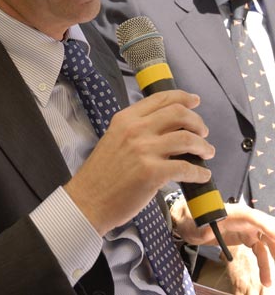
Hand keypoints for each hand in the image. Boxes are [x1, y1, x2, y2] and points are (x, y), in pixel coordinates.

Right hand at [64, 90, 213, 234]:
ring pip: (187, 139)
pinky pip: (186, 168)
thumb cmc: (101, 173)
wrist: (88, 200)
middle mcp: (136, 129)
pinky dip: (199, 172)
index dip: (183, 97)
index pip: (161, 98)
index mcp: (126, 118)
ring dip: (203, 146)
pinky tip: (202, 176)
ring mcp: (144, 150)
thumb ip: (137, 129)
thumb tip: (166, 127)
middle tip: (203, 132)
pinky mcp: (152, 173)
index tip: (195, 101)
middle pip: (179, 114)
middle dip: (197, 122)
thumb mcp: (115, 138)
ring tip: (207, 152)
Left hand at [172, 199, 274, 289]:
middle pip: (266, 228)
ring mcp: (245, 227)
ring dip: (272, 257)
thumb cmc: (190, 219)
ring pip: (265, 242)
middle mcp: (243, 218)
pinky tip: (265, 278)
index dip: (267, 226)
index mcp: (232, 212)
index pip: (254, 217)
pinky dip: (264, 263)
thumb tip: (208, 230)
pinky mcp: (244, 236)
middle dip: (274, 242)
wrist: (186, 221)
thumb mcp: (195, 225)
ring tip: (268, 281)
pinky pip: (259, 249)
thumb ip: (203, 228)